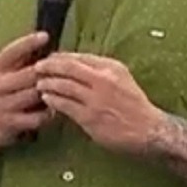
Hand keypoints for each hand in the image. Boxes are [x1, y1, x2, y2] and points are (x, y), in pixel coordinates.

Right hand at [0, 32, 55, 152]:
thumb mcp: (1, 70)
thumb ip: (19, 58)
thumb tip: (45, 39)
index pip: (11, 51)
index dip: (29, 42)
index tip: (45, 36)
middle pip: (29, 74)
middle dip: (48, 71)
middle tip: (65, 69)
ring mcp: (1, 106)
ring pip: (35, 94)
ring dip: (51, 91)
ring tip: (63, 88)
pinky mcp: (10, 124)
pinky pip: (37, 117)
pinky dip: (48, 112)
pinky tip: (53, 108)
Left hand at [34, 52, 161, 154]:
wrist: (149, 130)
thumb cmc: (134, 105)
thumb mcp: (122, 78)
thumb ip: (102, 70)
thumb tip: (76, 63)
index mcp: (112, 67)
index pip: (80, 57)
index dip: (61, 57)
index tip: (50, 58)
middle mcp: (104, 80)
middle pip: (68, 67)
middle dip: (49, 66)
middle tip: (37, 67)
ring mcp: (96, 99)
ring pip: (64, 85)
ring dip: (48, 83)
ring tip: (39, 83)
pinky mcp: (90, 117)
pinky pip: (65, 105)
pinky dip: (53, 100)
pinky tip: (47, 98)